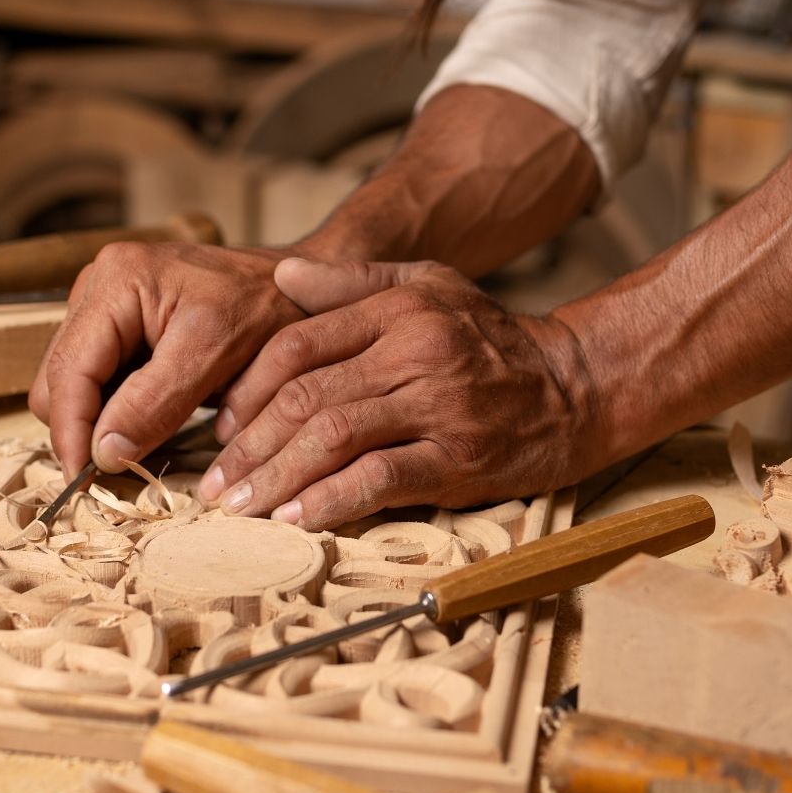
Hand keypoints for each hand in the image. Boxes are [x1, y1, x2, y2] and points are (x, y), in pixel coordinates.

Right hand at [29, 242, 305, 477]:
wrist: (298, 284)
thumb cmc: (266, 307)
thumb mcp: (214, 355)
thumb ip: (154, 404)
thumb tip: (101, 452)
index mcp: (117, 280)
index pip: (68, 370)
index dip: (70, 432)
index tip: (83, 482)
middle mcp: (99, 285)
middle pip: (58, 378)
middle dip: (81, 428)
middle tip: (115, 472)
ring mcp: (104, 303)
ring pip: (71, 382)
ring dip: (96, 420)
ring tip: (135, 447)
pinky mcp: (117, 323)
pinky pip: (95, 376)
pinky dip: (111, 406)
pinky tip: (144, 421)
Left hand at [196, 258, 604, 529]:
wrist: (576, 385)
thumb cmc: (490, 338)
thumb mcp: (428, 286)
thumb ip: (353, 282)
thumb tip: (281, 273)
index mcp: (397, 310)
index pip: (297, 344)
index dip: (249, 389)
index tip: (222, 427)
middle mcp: (414, 352)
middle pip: (306, 397)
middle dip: (250, 445)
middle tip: (215, 483)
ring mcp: (438, 407)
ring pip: (335, 437)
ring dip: (277, 477)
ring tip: (241, 507)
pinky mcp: (459, 458)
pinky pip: (381, 479)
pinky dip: (331, 501)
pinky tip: (298, 519)